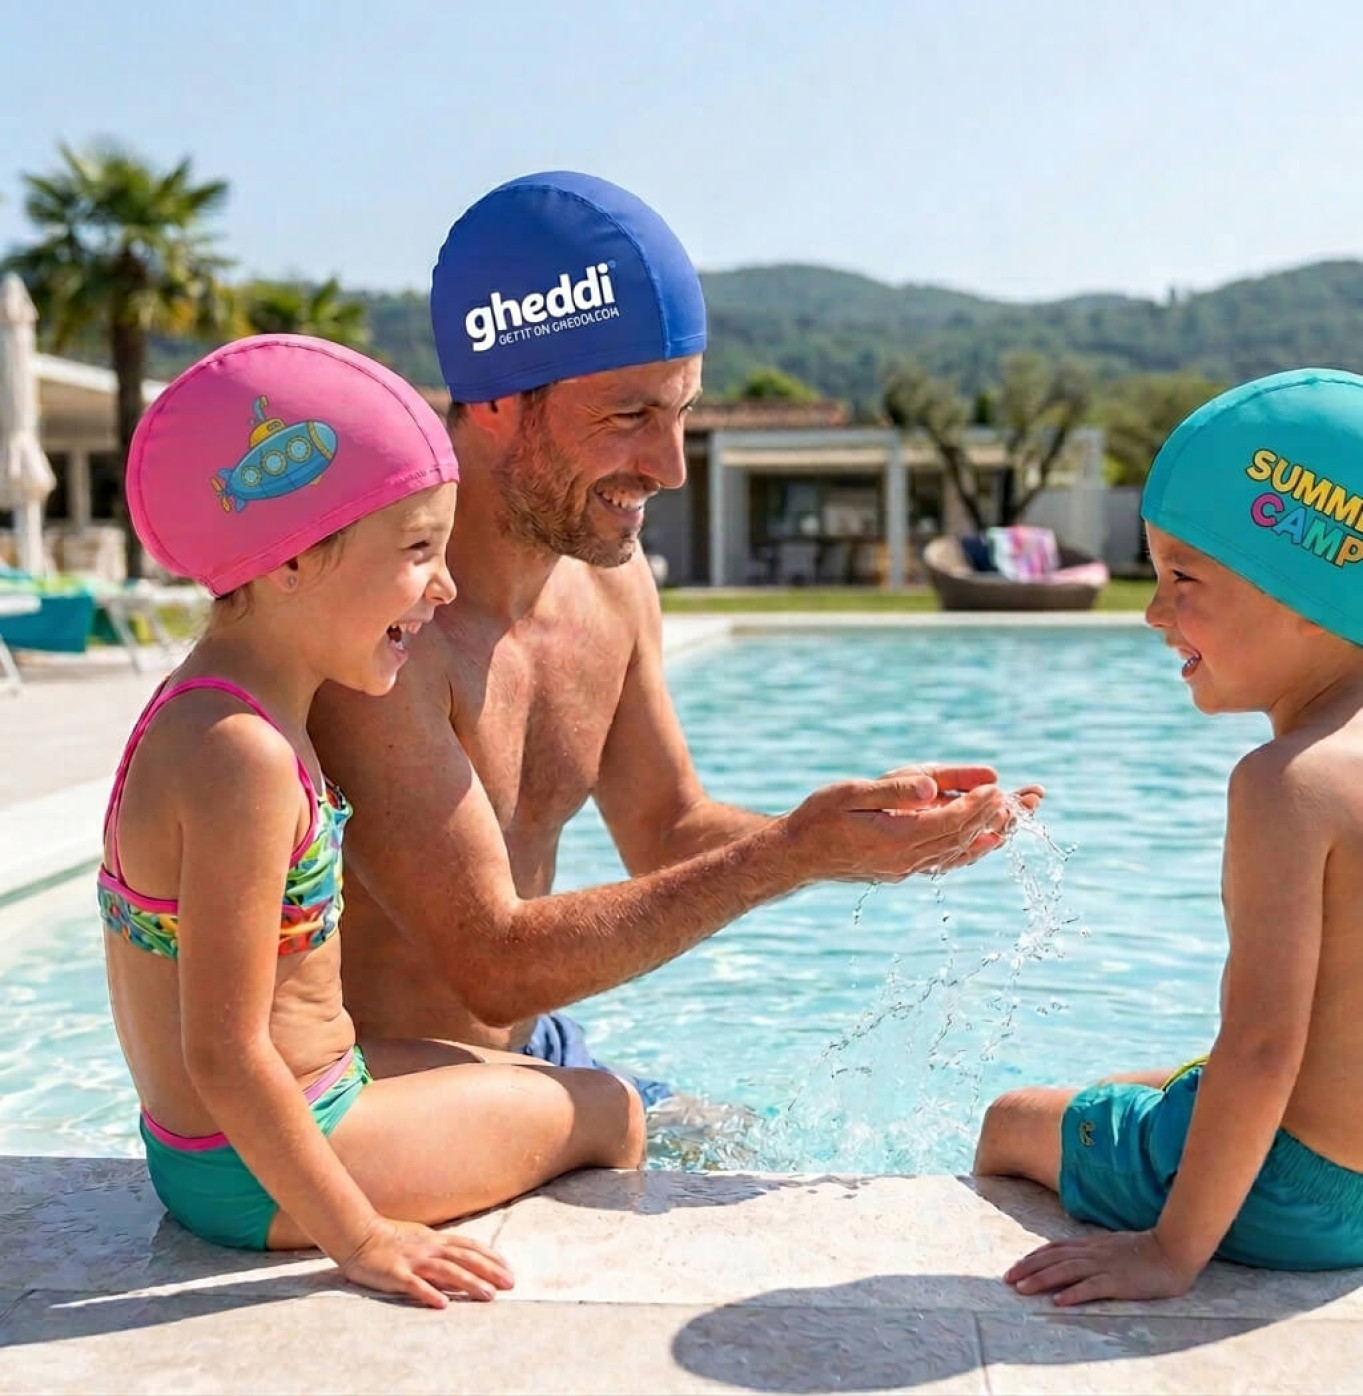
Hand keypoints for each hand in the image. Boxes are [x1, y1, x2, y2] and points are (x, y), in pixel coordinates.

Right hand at [339, 1216, 514, 1308]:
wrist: (358, 1235)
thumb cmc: (390, 1239)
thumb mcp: (420, 1241)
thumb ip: (440, 1251)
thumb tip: (463, 1267)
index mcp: (435, 1240)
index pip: (469, 1247)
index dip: (490, 1257)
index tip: (508, 1268)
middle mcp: (429, 1248)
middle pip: (464, 1258)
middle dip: (489, 1271)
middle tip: (510, 1283)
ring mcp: (413, 1260)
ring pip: (446, 1271)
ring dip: (469, 1283)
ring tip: (488, 1295)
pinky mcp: (395, 1274)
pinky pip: (414, 1284)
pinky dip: (429, 1293)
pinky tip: (442, 1304)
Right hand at [783, 763, 1011, 882]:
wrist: (798, 855)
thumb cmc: (819, 817)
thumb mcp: (849, 794)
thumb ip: (892, 792)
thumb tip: (931, 788)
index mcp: (897, 838)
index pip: (950, 822)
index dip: (978, 806)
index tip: (999, 789)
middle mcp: (907, 859)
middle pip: (964, 837)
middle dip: (998, 817)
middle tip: (1030, 798)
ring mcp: (906, 868)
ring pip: (960, 852)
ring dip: (993, 833)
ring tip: (1021, 816)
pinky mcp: (903, 869)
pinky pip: (947, 861)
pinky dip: (972, 849)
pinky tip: (987, 840)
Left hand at [1004, 1229, 1199, 1305]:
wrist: (1172, 1249)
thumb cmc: (1145, 1250)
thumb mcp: (1112, 1245)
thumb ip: (1093, 1250)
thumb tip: (1073, 1256)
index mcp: (1091, 1244)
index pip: (1055, 1248)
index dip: (1033, 1257)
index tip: (1016, 1266)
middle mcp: (1093, 1252)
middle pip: (1054, 1259)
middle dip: (1028, 1268)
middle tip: (1007, 1279)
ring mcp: (1105, 1266)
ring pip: (1066, 1271)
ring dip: (1041, 1280)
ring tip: (1022, 1289)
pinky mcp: (1119, 1282)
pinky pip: (1093, 1288)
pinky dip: (1074, 1294)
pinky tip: (1059, 1302)